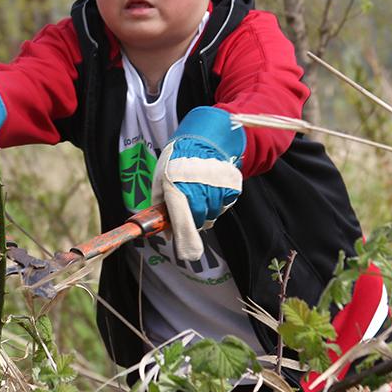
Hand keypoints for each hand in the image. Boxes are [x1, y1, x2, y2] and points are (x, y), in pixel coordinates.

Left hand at [151, 106, 244, 261]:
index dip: (185, 237)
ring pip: (213, 214)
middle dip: (193, 220)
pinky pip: (224, 205)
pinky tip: (210, 188)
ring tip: (200, 192)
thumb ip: (160, 206)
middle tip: (189, 210)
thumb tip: (164, 231)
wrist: (203, 138)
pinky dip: (218, 202)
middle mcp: (199, 187)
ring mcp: (217, 186)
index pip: (183, 218)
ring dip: (206, 211)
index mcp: (176, 185)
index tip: (188, 253)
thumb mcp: (160, 180)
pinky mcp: (231, 186)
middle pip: (200, 219)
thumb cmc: (176, 161)